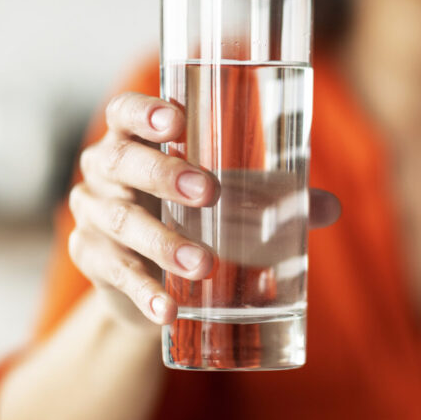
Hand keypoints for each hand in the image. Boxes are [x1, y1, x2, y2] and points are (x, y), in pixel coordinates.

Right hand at [68, 92, 340, 325]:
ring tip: (204, 263)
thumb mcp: (224, 197)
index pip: (124, 111)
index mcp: (132, 139)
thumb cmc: (188, 213)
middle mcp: (103, 171)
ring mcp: (92, 216)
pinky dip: (145, 293)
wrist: (146, 274)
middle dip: (164, 175)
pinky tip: (169, 308)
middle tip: (210, 192)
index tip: (178, 122)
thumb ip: (272, 196)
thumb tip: (328, 207)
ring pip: (122, 223)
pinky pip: (115, 275)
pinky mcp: (92, 261)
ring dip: (164, 243)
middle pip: (122, 162)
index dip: (145, 112)